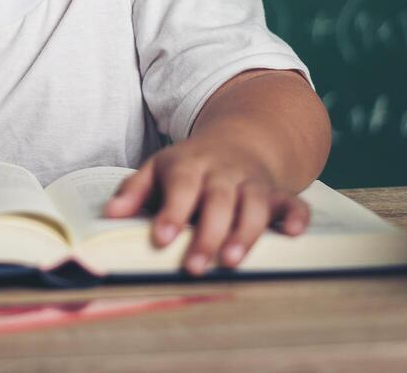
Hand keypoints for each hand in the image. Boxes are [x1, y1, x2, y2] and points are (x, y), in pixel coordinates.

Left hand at [102, 138, 310, 275]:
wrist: (237, 139)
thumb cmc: (189, 166)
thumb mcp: (157, 169)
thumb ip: (134, 190)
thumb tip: (109, 214)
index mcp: (189, 166)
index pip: (181, 187)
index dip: (172, 212)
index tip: (160, 238)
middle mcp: (224, 173)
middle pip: (219, 201)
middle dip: (207, 234)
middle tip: (194, 267)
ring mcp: (253, 182)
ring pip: (255, 205)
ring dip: (246, 233)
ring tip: (231, 261)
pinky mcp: (277, 192)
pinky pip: (293, 202)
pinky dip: (297, 216)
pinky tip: (294, 234)